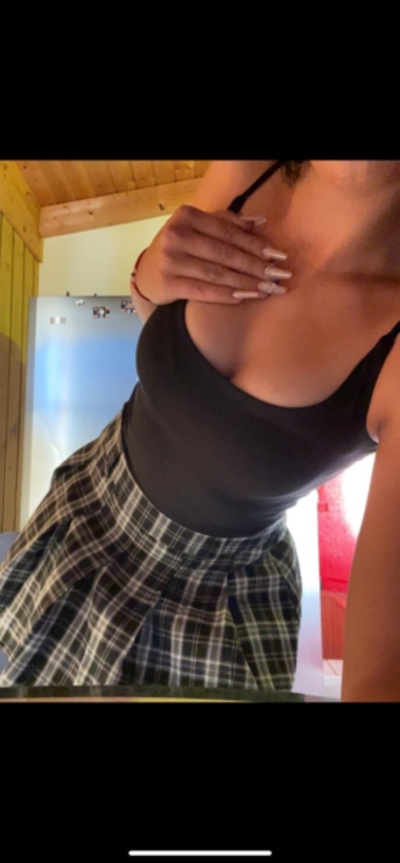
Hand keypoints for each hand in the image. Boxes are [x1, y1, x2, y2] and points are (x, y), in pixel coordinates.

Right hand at [131, 205, 290, 304]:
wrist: (147, 273)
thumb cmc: (180, 248)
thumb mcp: (198, 229)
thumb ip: (227, 223)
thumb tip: (261, 222)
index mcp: (187, 216)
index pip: (229, 232)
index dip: (256, 245)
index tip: (279, 256)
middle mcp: (176, 235)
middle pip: (225, 253)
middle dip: (256, 266)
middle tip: (280, 276)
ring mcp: (170, 260)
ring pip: (217, 273)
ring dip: (246, 283)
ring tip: (268, 289)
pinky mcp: (167, 283)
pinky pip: (202, 291)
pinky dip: (225, 294)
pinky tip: (244, 297)